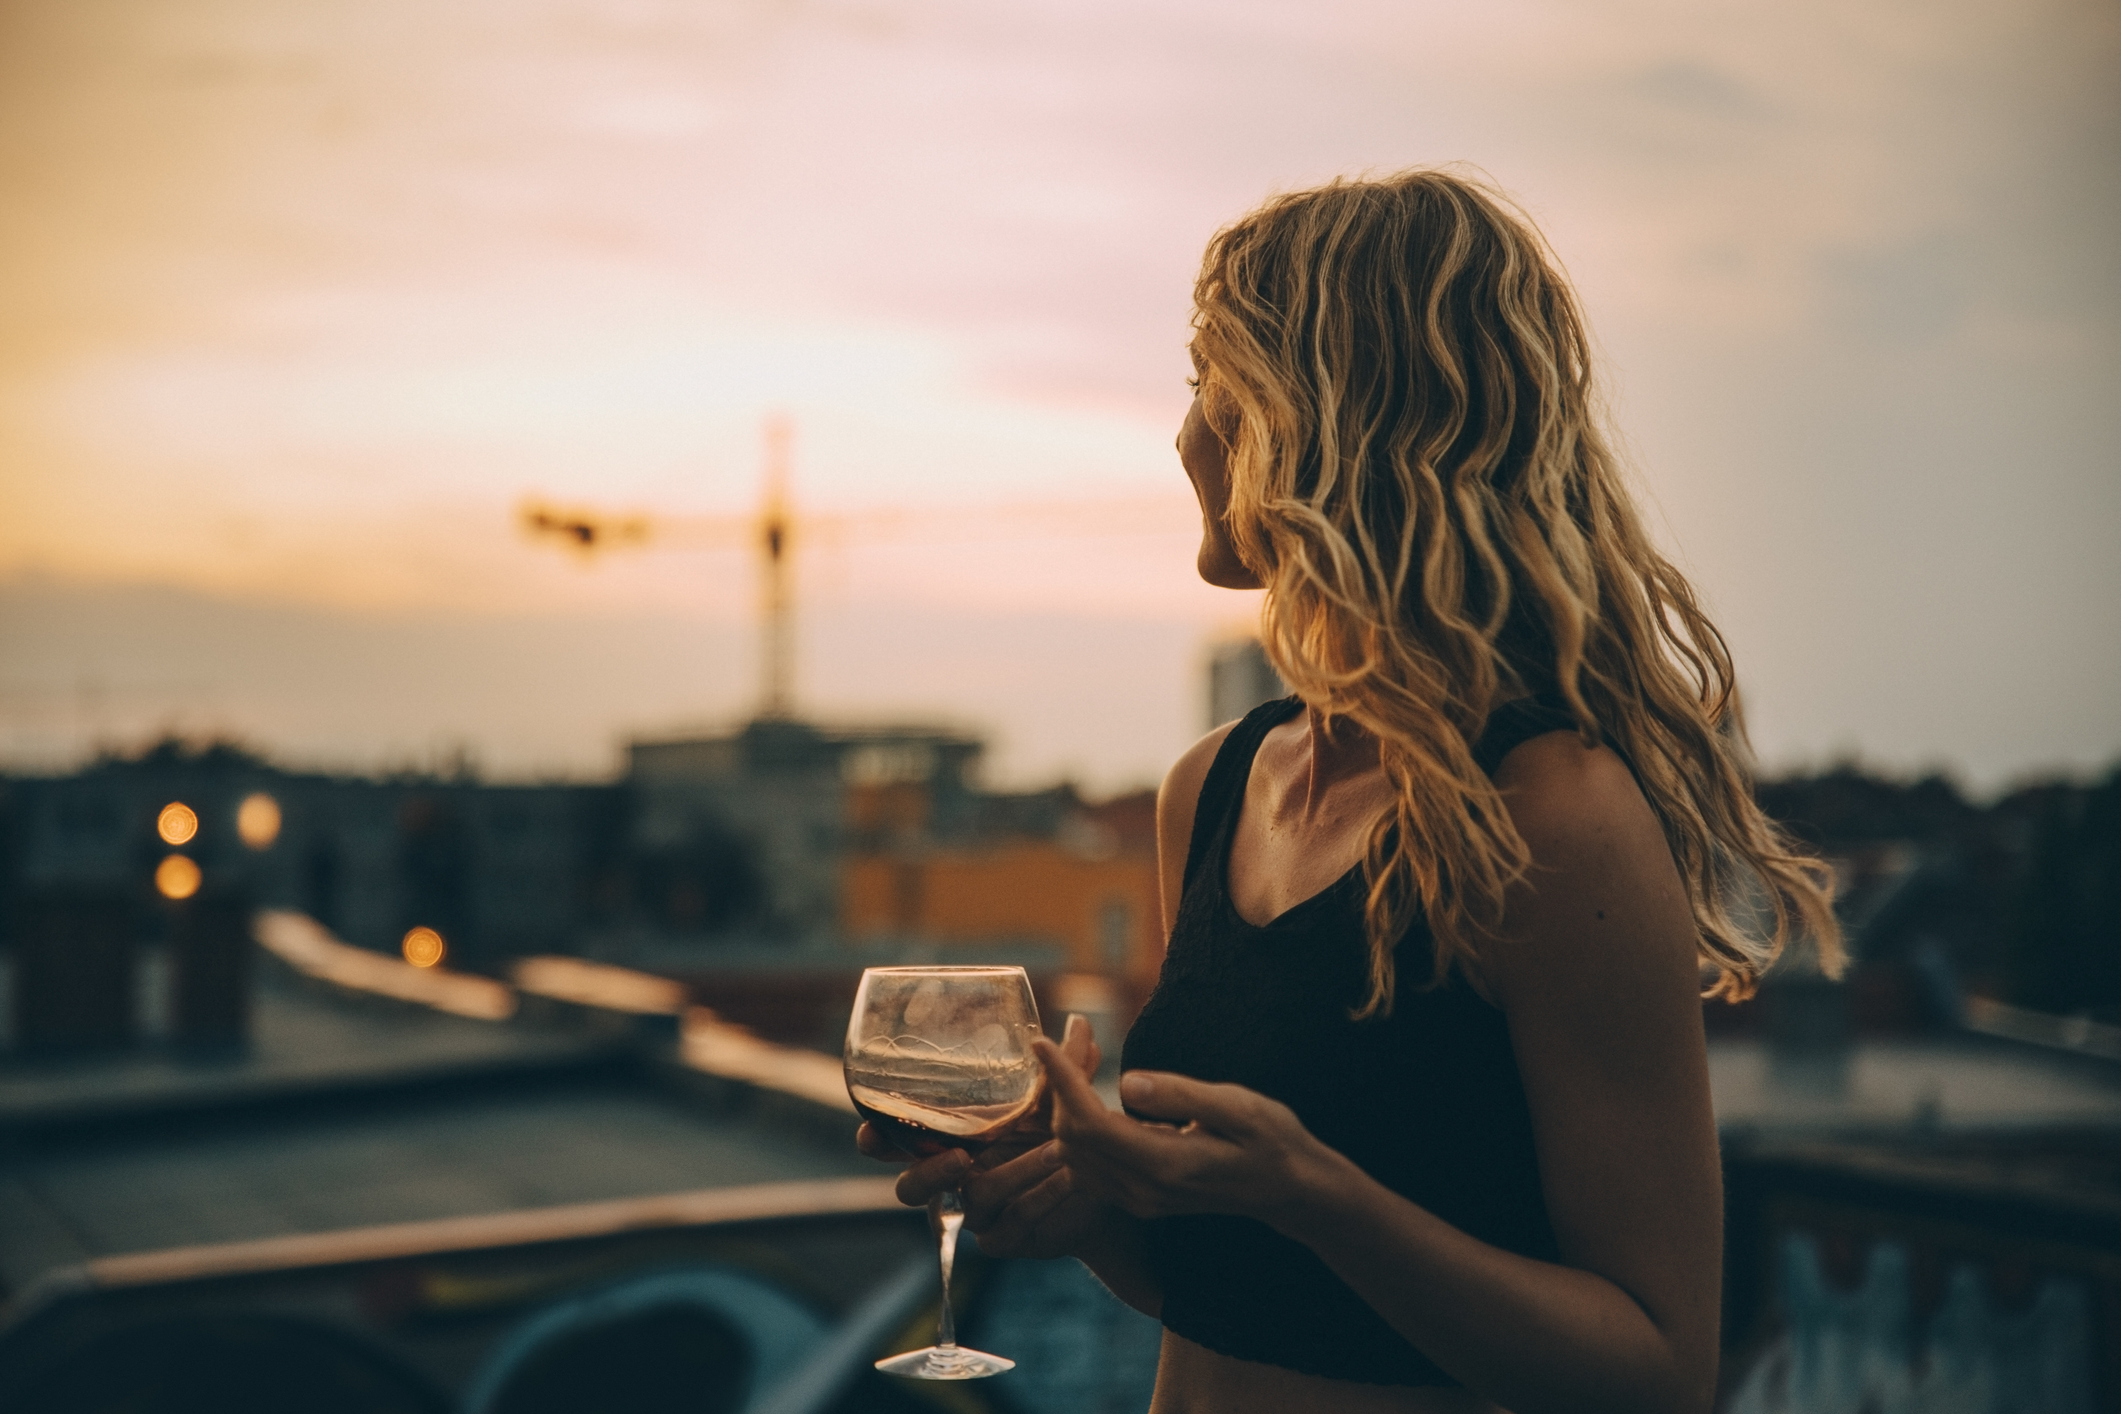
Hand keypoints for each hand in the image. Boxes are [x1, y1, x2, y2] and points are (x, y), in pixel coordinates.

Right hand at [856, 1015, 1122, 1259]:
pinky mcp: (1003, 1238)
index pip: (894, 1141)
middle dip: (926, 1174)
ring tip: (1055, 1150)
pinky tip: (1070, 1177)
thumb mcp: (1060, 1095)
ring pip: (973, 1200)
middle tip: (958, 1156)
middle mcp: (953, 1177)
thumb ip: (1065, 1064)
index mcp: (948, 1137)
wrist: (1102, 1185)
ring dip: (1014, 1172)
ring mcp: (975, 1212)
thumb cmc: (1062, 1131)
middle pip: (910, 1188)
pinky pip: (1012, 1222)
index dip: (875, 1138)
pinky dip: (1042, 1196)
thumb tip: (1078, 1022)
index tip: (872, 1131)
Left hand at [1038, 1036, 1342, 1230]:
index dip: (1060, 1080)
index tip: (1042, 1042)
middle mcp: (1143, 1190)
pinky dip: (1076, 1125)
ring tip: (1078, 1055)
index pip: (1091, 1123)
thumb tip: (1126, 1081)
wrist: (1290, 1191)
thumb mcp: (1239, 1107)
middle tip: (1071, 1034)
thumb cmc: (1272, 1140)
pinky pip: (1086, 1164)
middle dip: (1059, 1083)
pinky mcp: (1138, 1198)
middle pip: (1072, 1137)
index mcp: (1166, 1165)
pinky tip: (1090, 1091)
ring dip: (1064, 1104)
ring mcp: (1138, 1199)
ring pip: (1072, 1153)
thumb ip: (1182, 1096)